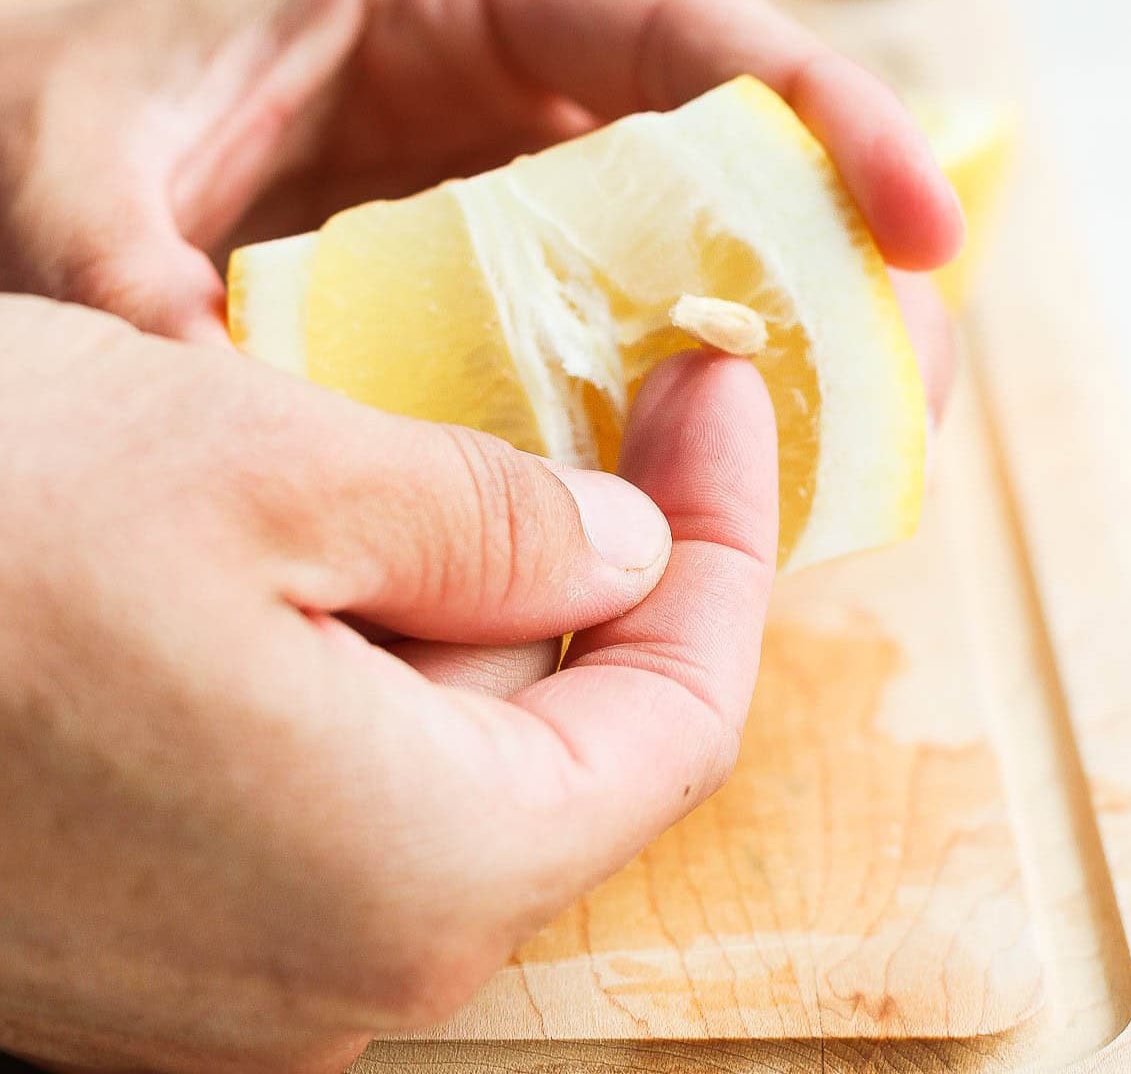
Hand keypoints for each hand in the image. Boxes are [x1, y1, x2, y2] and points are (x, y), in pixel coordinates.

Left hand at [0, 0, 959, 383]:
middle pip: (725, 157)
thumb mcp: (75, 194)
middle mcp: (505, 97)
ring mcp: (513, 202)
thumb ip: (144, 296)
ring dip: (778, 345)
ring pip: (690, 258)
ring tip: (867, 441)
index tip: (923, 229)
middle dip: (834, 254)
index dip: (826, 121)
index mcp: (447, 0)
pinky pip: (621, 340)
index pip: (683, 37)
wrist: (15, 188)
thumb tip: (237, 436)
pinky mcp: (502, 295)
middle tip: (920, 363)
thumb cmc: (45, 140)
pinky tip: (722, 488)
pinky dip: (676, 407)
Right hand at [0, 293, 776, 1073]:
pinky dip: (394, 643)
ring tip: (502, 437)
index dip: (729, 549)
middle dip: (622, 564)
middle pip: (578, 735)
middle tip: (631, 402)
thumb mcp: (274, 468)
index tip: (723, 404)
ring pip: (465, 746)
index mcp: (422, 865)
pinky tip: (362, 528)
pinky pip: (353, 766)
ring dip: (499, 594)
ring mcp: (257, 946)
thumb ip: (491, 528)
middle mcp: (355, 952)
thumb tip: (623, 548)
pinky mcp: (177, 901)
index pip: (681, 717)